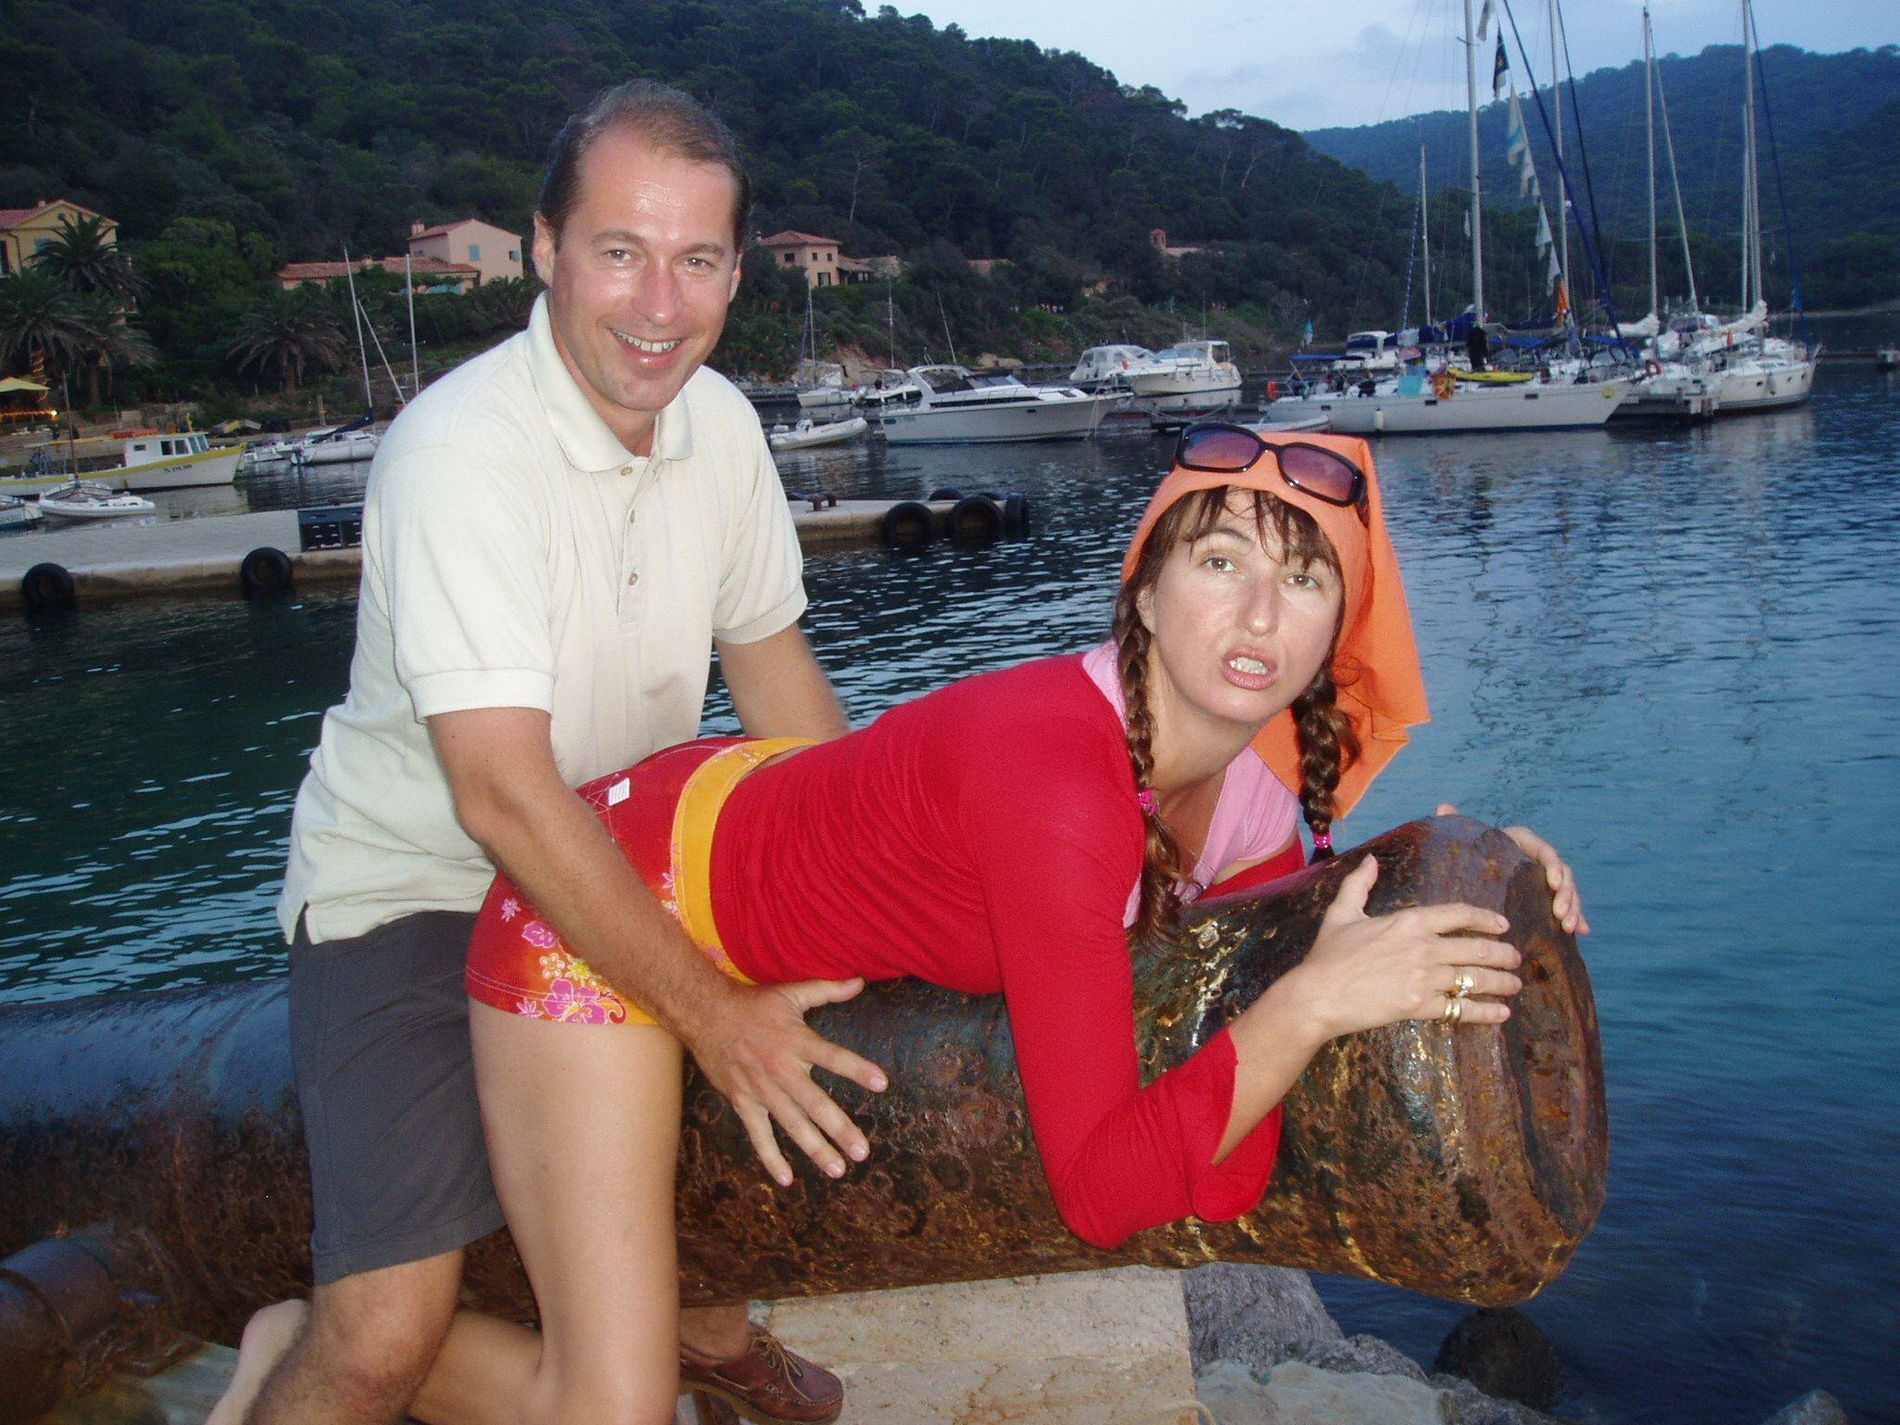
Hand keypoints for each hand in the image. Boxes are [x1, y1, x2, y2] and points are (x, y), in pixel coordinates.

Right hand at [684, 978, 888, 1187]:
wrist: (705, 1015)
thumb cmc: (753, 1005)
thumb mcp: (790, 993)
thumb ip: (827, 990)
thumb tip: (860, 981)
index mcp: (797, 1041)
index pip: (833, 1057)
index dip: (858, 1069)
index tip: (882, 1084)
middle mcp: (782, 1069)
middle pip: (816, 1104)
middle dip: (840, 1129)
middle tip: (862, 1152)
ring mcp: (762, 1090)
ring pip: (792, 1125)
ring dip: (815, 1149)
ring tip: (838, 1169)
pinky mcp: (743, 1103)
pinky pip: (759, 1136)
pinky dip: (771, 1158)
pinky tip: (786, 1179)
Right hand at [1276, 855, 1522, 1040]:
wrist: (1318, 994)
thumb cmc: (1328, 955)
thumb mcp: (1341, 913)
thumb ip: (1359, 884)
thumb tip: (1371, 860)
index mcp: (1409, 922)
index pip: (1459, 914)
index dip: (1486, 918)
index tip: (1502, 923)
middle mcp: (1423, 947)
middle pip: (1477, 948)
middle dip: (1503, 953)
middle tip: (1516, 958)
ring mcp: (1424, 978)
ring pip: (1475, 978)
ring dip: (1501, 982)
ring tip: (1515, 985)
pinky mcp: (1419, 1006)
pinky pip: (1461, 1009)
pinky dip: (1485, 1012)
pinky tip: (1501, 1013)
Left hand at [1436, 804, 1589, 934]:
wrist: (1458, 878)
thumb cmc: (1458, 857)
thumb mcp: (1456, 844)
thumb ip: (1453, 826)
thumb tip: (1444, 807)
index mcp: (1517, 842)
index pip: (1541, 848)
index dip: (1552, 863)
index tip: (1553, 882)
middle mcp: (1533, 858)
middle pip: (1560, 871)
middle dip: (1567, 892)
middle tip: (1560, 914)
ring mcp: (1540, 879)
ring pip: (1566, 889)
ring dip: (1573, 906)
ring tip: (1568, 927)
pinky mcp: (1543, 898)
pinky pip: (1565, 906)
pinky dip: (1576, 917)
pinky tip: (1581, 932)